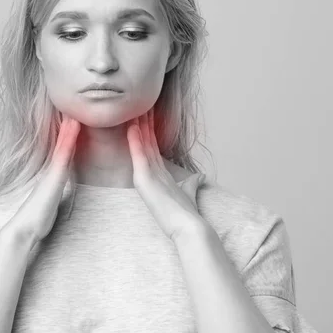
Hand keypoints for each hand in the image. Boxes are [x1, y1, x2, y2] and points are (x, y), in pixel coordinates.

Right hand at [6, 113, 79, 244]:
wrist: (25, 228)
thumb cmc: (38, 220)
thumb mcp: (50, 204)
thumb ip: (55, 197)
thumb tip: (57, 196)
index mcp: (52, 177)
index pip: (63, 154)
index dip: (68, 138)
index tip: (73, 123)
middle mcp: (51, 170)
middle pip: (62, 144)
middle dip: (68, 127)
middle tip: (74, 109)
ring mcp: (52, 171)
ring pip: (63, 143)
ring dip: (69, 126)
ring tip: (75, 109)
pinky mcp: (54, 175)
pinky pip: (64, 152)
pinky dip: (69, 137)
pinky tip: (74, 124)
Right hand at [126, 108, 206, 243]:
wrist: (186, 226)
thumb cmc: (185, 212)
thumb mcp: (189, 192)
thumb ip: (191, 182)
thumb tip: (200, 176)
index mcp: (160, 174)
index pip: (153, 147)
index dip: (151, 130)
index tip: (148, 113)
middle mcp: (150, 173)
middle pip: (145, 142)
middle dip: (142, 124)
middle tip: (137, 105)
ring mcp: (145, 176)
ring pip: (140, 145)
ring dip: (136, 127)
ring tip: (131, 111)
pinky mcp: (143, 180)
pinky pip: (139, 155)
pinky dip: (135, 141)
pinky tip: (133, 128)